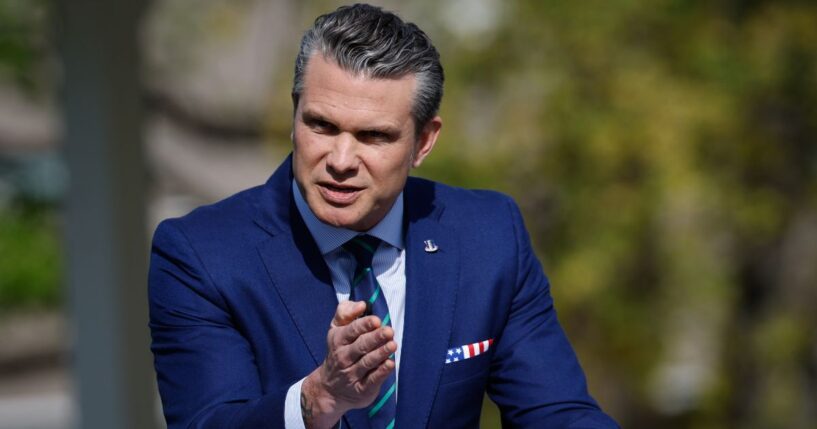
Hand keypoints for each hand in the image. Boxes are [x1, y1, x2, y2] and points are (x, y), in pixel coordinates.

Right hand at [300, 301, 396, 428]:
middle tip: (389, 331)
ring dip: (380, 353)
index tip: (376, 320)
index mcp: (338, 339)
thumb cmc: (340, 350)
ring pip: (367, 362)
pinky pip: (372, 380)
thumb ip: (346, 312)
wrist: (330, 388)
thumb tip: (362, 304)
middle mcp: (343, 357)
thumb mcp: (337, 328)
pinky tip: (390, 364)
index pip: (351, 330)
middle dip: (375, 338)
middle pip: (361, 346)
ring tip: (393, 345)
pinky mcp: (361, 389)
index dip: (364, 325)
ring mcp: (351, 374)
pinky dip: (381, 372)